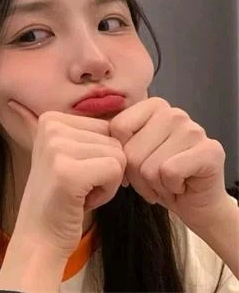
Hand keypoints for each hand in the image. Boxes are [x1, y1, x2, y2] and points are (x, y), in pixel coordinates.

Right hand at [7, 100, 126, 257]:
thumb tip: (126, 115)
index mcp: (51, 119)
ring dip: (107, 181)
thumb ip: (87, 133)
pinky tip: (84, 200)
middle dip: (106, 167)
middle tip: (80, 185)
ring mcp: (57, 148)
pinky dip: (108, 192)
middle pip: (113, 139)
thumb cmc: (62, 196)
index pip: (106, 126)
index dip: (101, 154)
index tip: (78, 171)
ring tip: (81, 192)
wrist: (39, 236)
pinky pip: (115, 170)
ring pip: (118, 155)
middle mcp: (51, 126)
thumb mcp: (67, 153)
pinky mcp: (68, 171)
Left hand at [109, 97, 226, 229]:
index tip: (134, 164)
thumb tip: (99, 144)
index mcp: (152, 106)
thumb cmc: (157, 175)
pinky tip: (180, 185)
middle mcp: (174, 113)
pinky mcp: (210, 150)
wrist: (193, 201)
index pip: (117, 127)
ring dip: (153, 185)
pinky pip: (169, 173)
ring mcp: (193, 130)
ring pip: (149, 166)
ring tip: (166, 182)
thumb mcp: (130, 153)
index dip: (121, 156)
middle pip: (132, 151)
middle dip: (136, 176)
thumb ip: (116, 141)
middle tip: (152, 179)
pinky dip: (170, 188)